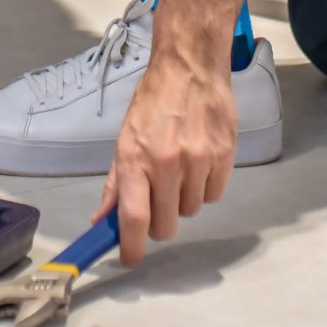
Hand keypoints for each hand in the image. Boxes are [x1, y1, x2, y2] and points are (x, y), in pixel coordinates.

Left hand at [97, 43, 236, 265]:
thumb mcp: (125, 139)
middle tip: (157, 200)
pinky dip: (205, 187)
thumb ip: (116, 184)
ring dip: (183, 200)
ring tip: (180, 169)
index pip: (133, 219)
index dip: (130, 247)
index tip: (129, 258)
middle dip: (159, 221)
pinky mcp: (224, 156)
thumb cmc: (154, 102)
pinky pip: (214, 195)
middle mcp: (167, 162)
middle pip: (166, 225)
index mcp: (136, 158)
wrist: (191, 68)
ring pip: (191, 211)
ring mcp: (199, 160)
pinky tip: (199, 163)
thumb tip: (102, 221)